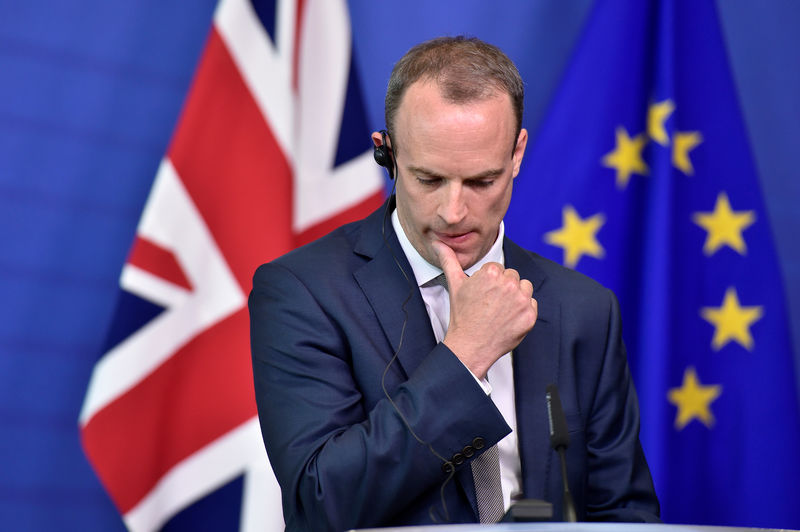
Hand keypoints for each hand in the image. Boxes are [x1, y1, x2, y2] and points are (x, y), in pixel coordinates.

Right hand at [433, 241, 537, 378]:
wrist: (470, 346)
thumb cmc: (462, 316)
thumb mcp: (455, 285)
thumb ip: (449, 261)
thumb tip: (438, 244)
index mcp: (491, 273)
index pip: (497, 268)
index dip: (489, 282)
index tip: (483, 294)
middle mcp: (509, 284)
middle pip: (512, 276)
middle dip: (503, 287)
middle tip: (490, 303)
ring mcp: (521, 300)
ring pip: (525, 287)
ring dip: (517, 296)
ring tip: (501, 310)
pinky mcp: (530, 315)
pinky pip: (532, 304)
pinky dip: (523, 311)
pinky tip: (509, 318)